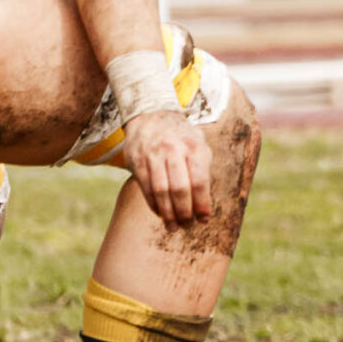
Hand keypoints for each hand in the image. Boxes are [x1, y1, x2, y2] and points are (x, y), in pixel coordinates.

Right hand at [121, 110, 212, 225]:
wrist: (151, 115)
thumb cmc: (181, 136)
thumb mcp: (199, 144)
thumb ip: (203, 168)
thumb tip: (205, 201)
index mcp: (193, 147)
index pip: (199, 181)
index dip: (202, 203)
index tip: (204, 219)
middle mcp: (173, 150)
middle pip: (179, 188)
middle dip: (185, 212)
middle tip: (188, 225)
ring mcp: (153, 156)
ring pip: (160, 191)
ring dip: (168, 213)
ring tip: (174, 227)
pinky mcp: (137, 161)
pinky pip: (146, 188)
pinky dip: (154, 205)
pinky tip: (161, 213)